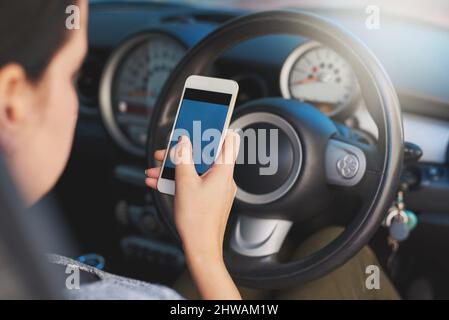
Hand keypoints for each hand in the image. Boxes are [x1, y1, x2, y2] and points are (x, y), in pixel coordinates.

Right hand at [145, 131, 240, 298]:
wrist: (200, 248)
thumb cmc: (197, 221)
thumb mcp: (185, 184)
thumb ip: (184, 159)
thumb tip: (184, 142)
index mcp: (223, 172)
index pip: (228, 142)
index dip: (219, 129)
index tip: (211, 119)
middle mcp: (224, 179)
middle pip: (205, 156)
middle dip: (184, 152)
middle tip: (167, 151)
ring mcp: (217, 190)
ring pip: (197, 170)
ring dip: (176, 168)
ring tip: (157, 170)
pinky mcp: (210, 198)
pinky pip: (196, 183)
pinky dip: (180, 181)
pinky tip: (161, 182)